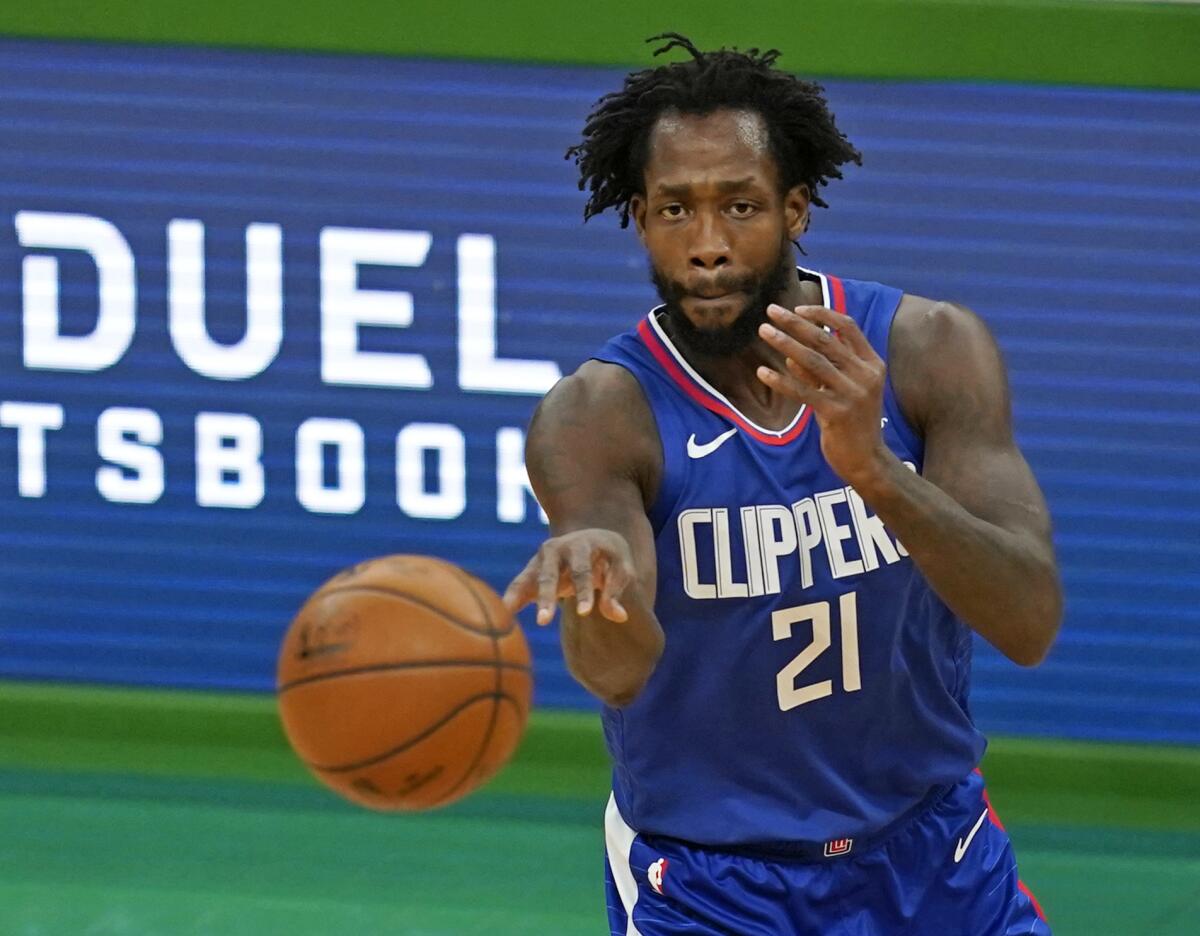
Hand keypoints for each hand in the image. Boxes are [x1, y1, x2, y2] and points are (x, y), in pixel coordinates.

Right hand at [502, 529, 634, 625]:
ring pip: (530, 578)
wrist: (593, 539)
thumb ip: (616, 591)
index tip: (584, 613)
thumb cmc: (610, 557)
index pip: (582, 570)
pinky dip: (511, 597)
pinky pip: (519, 584)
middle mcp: (557, 547)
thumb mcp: (621, 568)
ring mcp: (541, 558)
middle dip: (546, 597)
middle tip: (544, 621)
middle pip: (550, 574)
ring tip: (508, 614)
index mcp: (581, 544)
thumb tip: (620, 616)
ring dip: (520, 596)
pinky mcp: (532, 570)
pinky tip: (503, 613)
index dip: (583, 592)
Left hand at [756, 304, 891, 484]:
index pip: (848, 327)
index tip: (798, 308)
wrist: (867, 460)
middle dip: (795, 323)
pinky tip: (762, 372)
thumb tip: (790, 356)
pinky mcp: (836, 413)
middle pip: (825, 340)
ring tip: (764, 332)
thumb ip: (819, 373)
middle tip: (771, 311)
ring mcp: (852, 394)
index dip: (822, 314)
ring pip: (812, 361)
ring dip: (785, 344)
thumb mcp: (842, 391)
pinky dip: (781, 380)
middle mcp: (865, 375)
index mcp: (872, 364)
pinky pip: (803, 391)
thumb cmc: (852, 423)